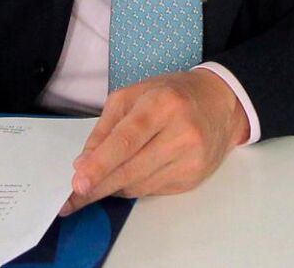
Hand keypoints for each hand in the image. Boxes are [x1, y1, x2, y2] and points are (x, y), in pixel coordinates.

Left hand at [63, 68, 248, 212]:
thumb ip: (105, 128)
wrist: (221, 103)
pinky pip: (152, 191)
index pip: (127, 140)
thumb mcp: (133, 96)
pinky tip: (135, 172)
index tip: (78, 182)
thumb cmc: (171, 95)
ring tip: (105, 177)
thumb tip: (83, 164)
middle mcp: (182, 132)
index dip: (101, 164)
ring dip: (115, 185)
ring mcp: (191, 158)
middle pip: (131, 169)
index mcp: (163, 104)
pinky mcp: (194, 176)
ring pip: (139, 185)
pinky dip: (135, 186)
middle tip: (72, 198)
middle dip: (98, 186)